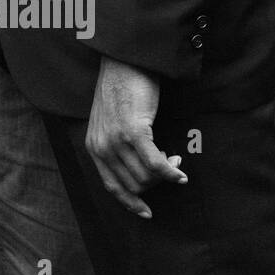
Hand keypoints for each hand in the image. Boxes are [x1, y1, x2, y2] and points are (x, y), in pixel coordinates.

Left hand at [85, 55, 186, 218]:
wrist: (123, 62)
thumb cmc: (121, 90)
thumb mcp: (110, 121)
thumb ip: (117, 145)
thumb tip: (142, 172)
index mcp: (93, 146)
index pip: (111, 186)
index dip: (130, 202)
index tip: (147, 213)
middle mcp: (101, 146)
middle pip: (133, 185)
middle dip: (155, 184)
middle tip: (169, 167)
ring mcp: (117, 140)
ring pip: (146, 177)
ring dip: (164, 175)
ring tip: (174, 159)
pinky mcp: (134, 131)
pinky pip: (155, 164)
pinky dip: (170, 173)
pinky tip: (180, 173)